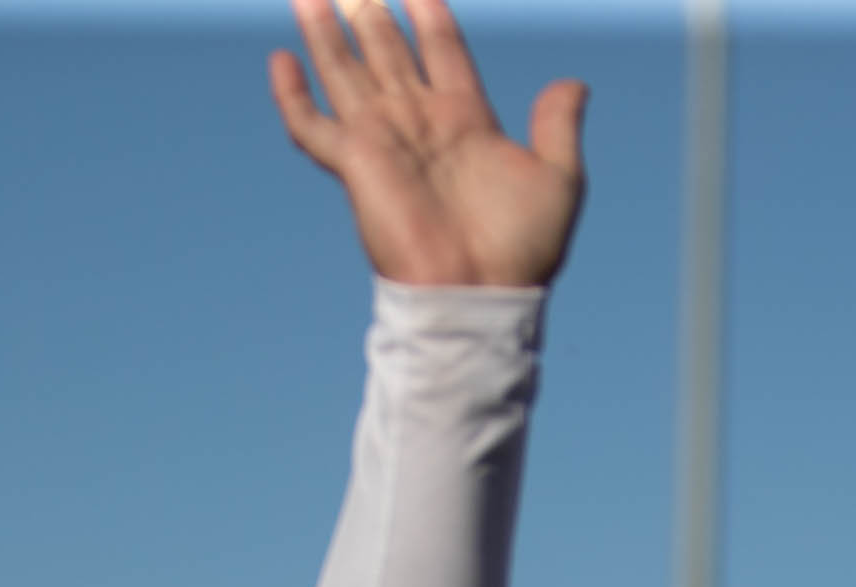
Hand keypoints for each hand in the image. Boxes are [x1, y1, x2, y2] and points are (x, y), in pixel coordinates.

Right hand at [270, 0, 586, 287]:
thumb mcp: (559, 179)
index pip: (442, 50)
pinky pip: (312, 124)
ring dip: (326, 32)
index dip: (430, 15)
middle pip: (388, 51)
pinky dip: (292, 94)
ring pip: (346, 71)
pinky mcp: (354, 163)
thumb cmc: (522, 248)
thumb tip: (574, 84)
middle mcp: (420, 123)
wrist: (479, 291)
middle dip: (371, 13)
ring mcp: (384, 140)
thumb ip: (559, 126)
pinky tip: (281, 59)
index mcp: (467, 119)